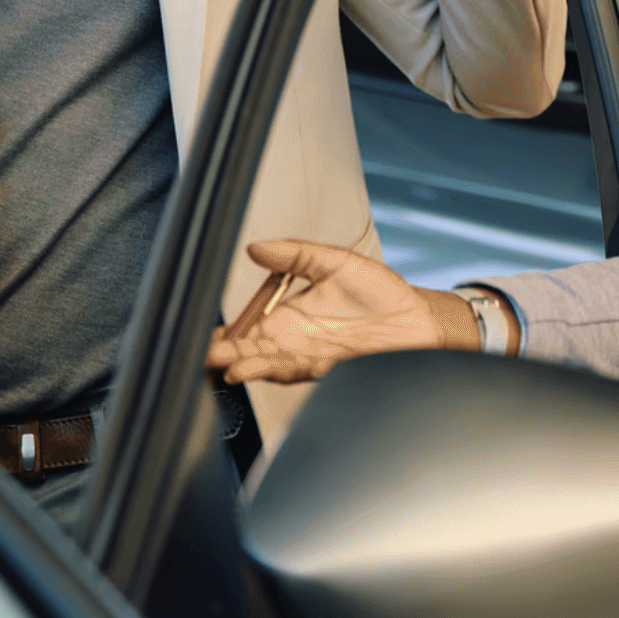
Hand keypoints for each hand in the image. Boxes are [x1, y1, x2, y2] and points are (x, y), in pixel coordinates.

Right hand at [206, 239, 467, 384]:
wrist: (417, 318)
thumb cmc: (379, 293)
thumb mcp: (333, 261)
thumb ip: (295, 254)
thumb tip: (256, 247)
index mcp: (288, 317)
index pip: (245, 329)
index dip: (223, 334)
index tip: (201, 331)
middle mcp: (294, 341)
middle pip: (250, 351)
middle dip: (225, 355)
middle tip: (204, 354)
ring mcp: (311, 356)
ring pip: (270, 365)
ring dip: (248, 366)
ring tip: (228, 366)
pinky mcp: (332, 367)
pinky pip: (299, 370)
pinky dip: (278, 370)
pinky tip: (261, 367)